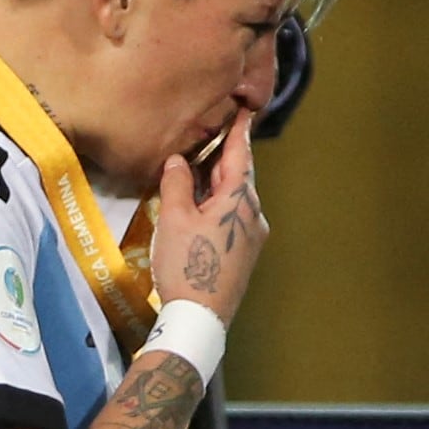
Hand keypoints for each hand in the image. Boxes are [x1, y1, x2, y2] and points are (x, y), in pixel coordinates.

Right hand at [151, 112, 266, 326]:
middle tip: (205, 138)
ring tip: (195, 172)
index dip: (238, 131)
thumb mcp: (174, 218)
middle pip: (238, 177)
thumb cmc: (187, 265)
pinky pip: (233, 220)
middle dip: (221, 158)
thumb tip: (178, 161)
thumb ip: (177, 183)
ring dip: (217, 184)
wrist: (200, 318)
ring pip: (235, 200)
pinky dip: (217, 206)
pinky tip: (199, 208)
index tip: (244, 110)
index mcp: (240, 199)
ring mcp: (252, 238)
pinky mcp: (244, 256)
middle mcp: (254, 215)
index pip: (240, 154)